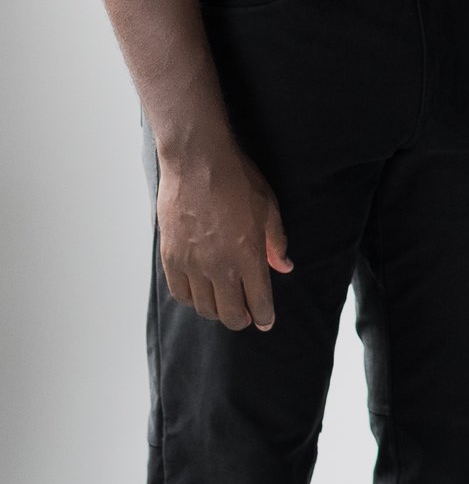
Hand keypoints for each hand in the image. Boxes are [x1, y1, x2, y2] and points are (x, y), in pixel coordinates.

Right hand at [157, 137, 291, 330]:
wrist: (196, 163)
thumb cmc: (237, 181)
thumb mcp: (269, 209)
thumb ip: (276, 243)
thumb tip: (284, 267)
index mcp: (247, 256)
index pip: (258, 302)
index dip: (265, 317)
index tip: (266, 321)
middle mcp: (218, 266)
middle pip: (230, 314)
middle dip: (242, 319)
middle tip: (247, 315)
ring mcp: (191, 263)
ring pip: (203, 308)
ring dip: (217, 311)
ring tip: (225, 303)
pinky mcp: (170, 257)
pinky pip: (179, 293)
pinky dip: (192, 299)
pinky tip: (200, 293)